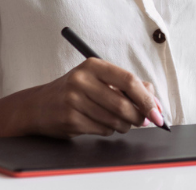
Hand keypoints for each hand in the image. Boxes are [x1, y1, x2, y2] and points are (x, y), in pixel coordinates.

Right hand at [0, 58, 163, 137]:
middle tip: (144, 121)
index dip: (147, 98)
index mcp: (93, 65)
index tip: (158, 112)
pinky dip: (108, 130)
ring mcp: (73, 100)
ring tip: (121, 122)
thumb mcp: (98, 79)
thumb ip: (127, 86)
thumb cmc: (75, 91)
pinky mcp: (69, 119)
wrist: (38, 106)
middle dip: (139, 117)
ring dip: (124, 125)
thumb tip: (155, 102)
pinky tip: (101, 123)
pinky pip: (102, 129)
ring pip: (114, 119)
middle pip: (123, 103)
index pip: (128, 80)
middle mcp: (82, 80)